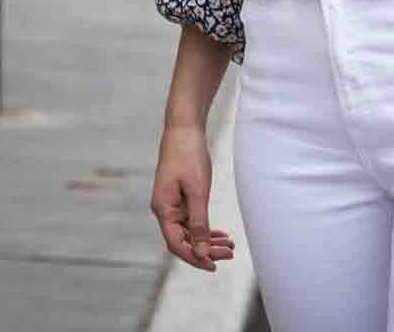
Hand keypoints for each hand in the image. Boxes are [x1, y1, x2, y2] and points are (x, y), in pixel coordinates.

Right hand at [150, 127, 234, 272]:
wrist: (184, 128)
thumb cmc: (188, 156)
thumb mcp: (197, 190)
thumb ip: (199, 223)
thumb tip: (201, 252)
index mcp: (163, 210)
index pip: (177, 244)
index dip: (195, 258)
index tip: (214, 265)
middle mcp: (164, 210)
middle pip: (184, 240)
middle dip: (206, 249)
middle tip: (229, 254)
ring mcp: (171, 204)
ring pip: (189, 231)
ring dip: (208, 240)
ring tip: (229, 246)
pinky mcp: (179, 197)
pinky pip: (192, 220)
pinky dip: (205, 227)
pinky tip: (220, 233)